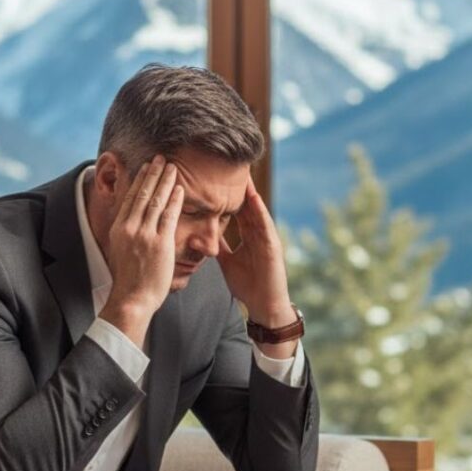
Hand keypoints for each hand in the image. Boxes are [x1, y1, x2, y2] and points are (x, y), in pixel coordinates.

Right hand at [99, 155, 183, 346]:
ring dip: (165, 181)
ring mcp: (145, 234)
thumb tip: (131, 221)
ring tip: (173, 167)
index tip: (146, 167)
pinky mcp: (160, 243)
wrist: (132, 298)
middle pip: (143, 193)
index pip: (130, 197)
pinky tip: (179, 188)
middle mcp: (130, 227)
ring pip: (156, 200)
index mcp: (119, 228)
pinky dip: (174, 200)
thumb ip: (126, 233)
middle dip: (153, 173)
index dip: (139, 179)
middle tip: (161, 158)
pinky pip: (169, 216)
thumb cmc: (128, 278)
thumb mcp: (120, 250)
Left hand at [216, 175, 294, 328]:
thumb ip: (218, 247)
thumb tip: (199, 236)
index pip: (237, 209)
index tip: (217, 176)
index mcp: (248, 235)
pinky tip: (253, 199)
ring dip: (251, 192)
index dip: (228, 193)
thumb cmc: (248, 285)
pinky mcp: (273, 247)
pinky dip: (259, 211)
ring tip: (243, 173)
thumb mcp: (228, 262)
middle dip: (241, 186)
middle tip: (232, 164)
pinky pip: (265, 225)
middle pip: (248, 204)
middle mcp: (258, 233)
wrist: (264, 305)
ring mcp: (267, 238)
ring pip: (257, 210)